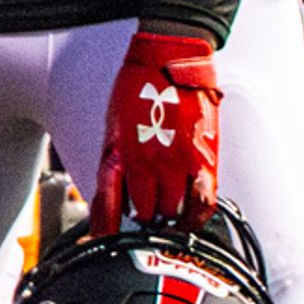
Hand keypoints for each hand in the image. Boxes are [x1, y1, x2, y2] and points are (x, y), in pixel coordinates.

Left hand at [92, 28, 222, 229]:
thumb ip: (116, 159)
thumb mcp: (113, 125)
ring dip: (167, 213)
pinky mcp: (203, 159)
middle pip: (142, 213)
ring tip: (167, 205)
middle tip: (145, 210)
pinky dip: (195, 216)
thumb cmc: (138, 86)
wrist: (168, 58)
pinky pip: (202, 204)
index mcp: (117, 154)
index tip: (101, 244)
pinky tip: (190, 216)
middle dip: (141, 215)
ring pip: (170, 211)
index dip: (103, 230)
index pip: (106, 205)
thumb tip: (115, 190)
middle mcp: (144, 162)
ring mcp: (175, 163)